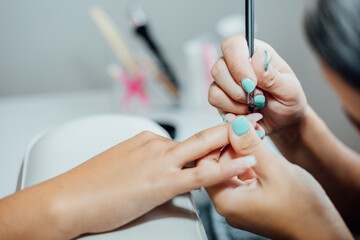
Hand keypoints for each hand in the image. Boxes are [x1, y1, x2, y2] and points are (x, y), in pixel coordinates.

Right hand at [41, 124, 259, 237]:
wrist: (68, 198)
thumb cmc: (91, 186)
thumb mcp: (122, 169)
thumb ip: (146, 168)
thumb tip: (162, 177)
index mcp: (147, 140)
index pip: (187, 140)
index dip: (212, 138)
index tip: (230, 133)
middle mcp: (156, 145)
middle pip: (201, 135)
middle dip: (230, 127)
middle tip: (253, 119)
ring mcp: (160, 161)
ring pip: (205, 150)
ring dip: (232, 144)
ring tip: (257, 136)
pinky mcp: (161, 182)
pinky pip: (200, 174)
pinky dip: (224, 168)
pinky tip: (243, 163)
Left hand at [199, 115, 351, 238]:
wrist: (322, 232)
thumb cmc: (303, 210)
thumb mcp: (275, 171)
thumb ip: (251, 147)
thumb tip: (234, 125)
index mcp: (226, 200)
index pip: (205, 164)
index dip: (217, 142)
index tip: (232, 126)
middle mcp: (228, 204)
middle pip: (216, 165)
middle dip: (231, 144)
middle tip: (248, 128)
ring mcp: (238, 203)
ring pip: (230, 169)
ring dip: (241, 151)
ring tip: (256, 136)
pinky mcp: (249, 201)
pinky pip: (241, 176)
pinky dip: (249, 162)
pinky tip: (260, 152)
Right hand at [208, 35, 307, 133]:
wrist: (284, 123)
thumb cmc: (288, 102)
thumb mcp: (289, 90)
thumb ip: (272, 76)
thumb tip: (257, 58)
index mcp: (255, 53)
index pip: (233, 45)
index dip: (237, 63)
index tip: (251, 83)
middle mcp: (236, 64)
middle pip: (218, 67)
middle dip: (237, 89)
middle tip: (257, 97)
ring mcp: (226, 81)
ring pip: (215, 87)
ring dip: (235, 101)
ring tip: (255, 105)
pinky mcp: (220, 98)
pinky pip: (215, 102)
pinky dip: (231, 110)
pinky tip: (246, 111)